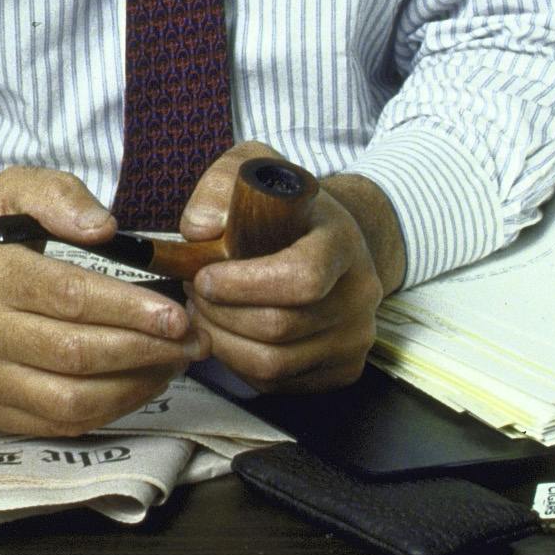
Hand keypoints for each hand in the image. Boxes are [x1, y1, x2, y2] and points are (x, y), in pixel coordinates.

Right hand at [0, 167, 207, 436]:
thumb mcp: (10, 192)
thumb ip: (59, 195)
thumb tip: (105, 228)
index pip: (70, 297)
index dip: (130, 309)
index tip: (177, 313)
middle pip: (77, 354)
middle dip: (146, 350)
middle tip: (193, 341)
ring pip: (71, 400)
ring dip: (135, 387)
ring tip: (174, 364)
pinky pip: (59, 424)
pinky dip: (110, 410)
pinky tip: (139, 384)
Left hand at [176, 142, 406, 394]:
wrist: (335, 239)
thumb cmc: (287, 209)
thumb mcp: (253, 171)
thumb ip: (220, 186)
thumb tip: (201, 229)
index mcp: (343, 241)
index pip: (302, 277)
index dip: (243, 285)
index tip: (205, 276)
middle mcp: (361, 293)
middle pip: (279, 327)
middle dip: (219, 314)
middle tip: (194, 292)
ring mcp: (356, 336)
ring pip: (273, 364)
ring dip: (222, 342)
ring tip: (204, 312)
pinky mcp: (343, 369)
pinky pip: (277, 383)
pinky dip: (239, 364)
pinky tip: (229, 332)